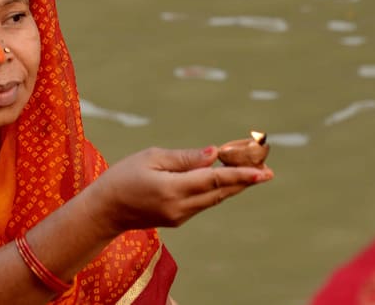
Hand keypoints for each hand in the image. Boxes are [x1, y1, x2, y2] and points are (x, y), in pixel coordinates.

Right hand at [88, 146, 273, 235]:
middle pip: (220, 192)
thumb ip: (184, 158)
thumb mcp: (151, 158)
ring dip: (233, 185)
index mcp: (172, 189)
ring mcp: (180, 216)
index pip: (213, 180)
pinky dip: (217, 189)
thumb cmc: (123, 176)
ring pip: (214, 198)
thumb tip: (214, 155)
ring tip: (254, 171)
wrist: (105, 210)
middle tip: (268, 168)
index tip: (263, 171)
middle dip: (245, 180)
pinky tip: (225, 179)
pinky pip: (203, 202)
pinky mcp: (178, 219)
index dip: (240, 175)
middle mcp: (180, 206)